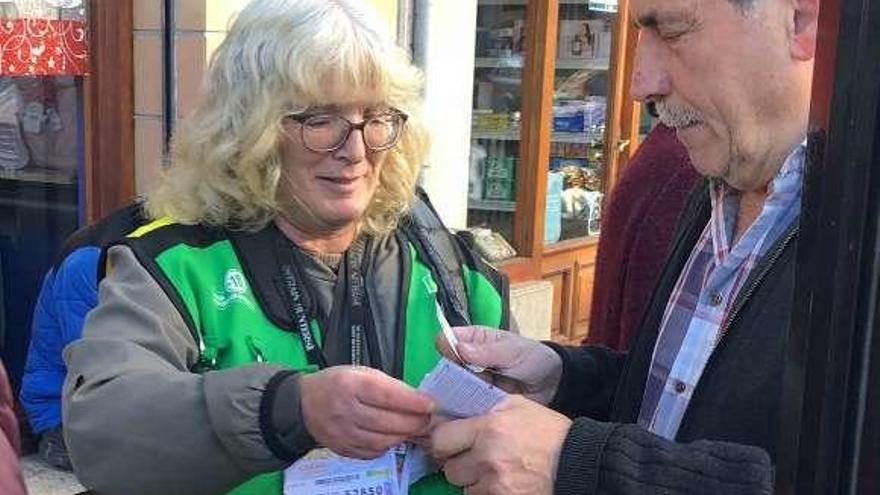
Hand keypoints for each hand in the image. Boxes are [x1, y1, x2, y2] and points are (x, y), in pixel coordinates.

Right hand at [299, 366, 434, 458]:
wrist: (304, 404)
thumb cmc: (337, 383)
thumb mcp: (361, 373)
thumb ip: (389, 385)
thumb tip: (418, 400)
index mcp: (350, 385)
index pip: (387, 395)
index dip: (412, 402)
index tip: (431, 404)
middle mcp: (344, 411)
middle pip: (387, 422)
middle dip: (414, 422)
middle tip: (428, 420)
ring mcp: (342, 434)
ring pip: (382, 441)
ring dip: (403, 436)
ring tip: (414, 428)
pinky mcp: (343, 449)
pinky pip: (372, 453)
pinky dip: (388, 446)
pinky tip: (394, 437)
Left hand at [428, 395, 571, 494]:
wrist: (578, 462)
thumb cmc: (549, 431)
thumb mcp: (518, 406)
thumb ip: (486, 407)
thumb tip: (458, 410)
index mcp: (488, 428)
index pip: (441, 439)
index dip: (442, 440)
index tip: (449, 440)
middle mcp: (487, 458)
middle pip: (449, 468)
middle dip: (457, 462)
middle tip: (470, 456)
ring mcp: (495, 484)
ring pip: (463, 487)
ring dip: (472, 480)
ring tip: (491, 469)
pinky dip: (487, 492)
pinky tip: (502, 481)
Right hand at [437, 326, 562, 403]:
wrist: (552, 385)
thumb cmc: (533, 358)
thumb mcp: (512, 352)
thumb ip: (487, 352)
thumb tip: (459, 348)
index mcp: (472, 340)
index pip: (447, 341)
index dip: (446, 352)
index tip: (453, 364)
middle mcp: (465, 361)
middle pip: (444, 370)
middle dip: (445, 382)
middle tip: (451, 394)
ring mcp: (469, 384)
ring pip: (450, 391)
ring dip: (451, 401)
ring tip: (455, 411)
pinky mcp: (475, 404)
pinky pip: (462, 409)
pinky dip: (461, 414)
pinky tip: (461, 421)